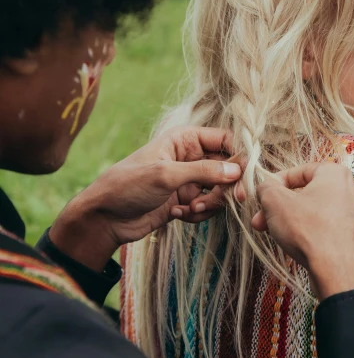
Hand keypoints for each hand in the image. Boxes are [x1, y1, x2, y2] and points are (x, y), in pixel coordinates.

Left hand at [50, 126, 240, 270]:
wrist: (104, 218)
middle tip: (228, 200)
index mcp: (185, 140)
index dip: (239, 156)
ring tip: (190, 209)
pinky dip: (198, 214)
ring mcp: (189, 180)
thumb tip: (237, 171)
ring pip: (220, 190)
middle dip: (226, 186)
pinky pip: (207, 207)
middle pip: (228, 168)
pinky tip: (177, 215)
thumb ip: (203, 172)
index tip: (245, 176)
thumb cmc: (128, 185)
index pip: (225, 140)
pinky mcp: (185, 201)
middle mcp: (190, 157)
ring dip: (210, 203)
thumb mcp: (166, 175)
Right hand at [253, 162, 353, 300]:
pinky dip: (307, 232)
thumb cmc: (309, 230)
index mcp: (335, 173)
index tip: (262, 197)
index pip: (298, 171)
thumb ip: (266, 188)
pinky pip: (324, 227)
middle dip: (278, 207)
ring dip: (289, 220)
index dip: (274, 183)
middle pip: (304, 193)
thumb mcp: (275, 202)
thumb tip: (265, 188)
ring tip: (272, 234)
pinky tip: (293, 245)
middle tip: (260, 220)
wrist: (339, 273)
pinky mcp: (353, 236)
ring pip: (313, 211)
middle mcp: (350, 189)